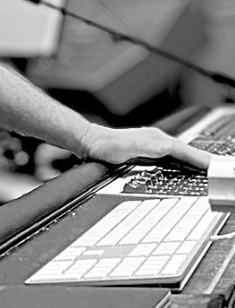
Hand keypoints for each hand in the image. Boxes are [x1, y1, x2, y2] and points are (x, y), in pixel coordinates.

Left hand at [79, 124, 210, 170]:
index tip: (213, 165)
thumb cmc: (105, 145)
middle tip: (216, 168)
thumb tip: (168, 146)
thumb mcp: (127, 148)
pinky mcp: (148, 151)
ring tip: (207, 168)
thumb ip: (148, 147)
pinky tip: (185, 167)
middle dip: (202, 159)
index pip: (183, 149)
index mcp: (155, 139)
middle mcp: (155, 140)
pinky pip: (171, 157)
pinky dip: (183, 162)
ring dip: (194, 160)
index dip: (199, 158)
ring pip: (179, 154)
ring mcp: (152, 145)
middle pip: (185, 151)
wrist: (90, 142)